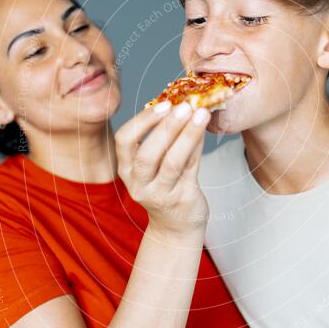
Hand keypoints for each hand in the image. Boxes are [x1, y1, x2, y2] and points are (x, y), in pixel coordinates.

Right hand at [115, 101, 210, 235]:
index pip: (124, 140)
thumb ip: (164, 137)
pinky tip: (204, 131)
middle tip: (184, 106)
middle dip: (166, 127)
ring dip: (187, 135)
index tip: (163, 104)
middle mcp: (138, 184)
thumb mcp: (154, 163)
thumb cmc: (165, 185)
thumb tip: (182, 102)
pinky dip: (197, 147)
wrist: (176, 225)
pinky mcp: (181, 199)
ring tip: (201, 114)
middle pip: (146, 154)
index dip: (142, 120)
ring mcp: (159, 194)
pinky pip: (190, 169)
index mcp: (126, 169)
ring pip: (171, 163)